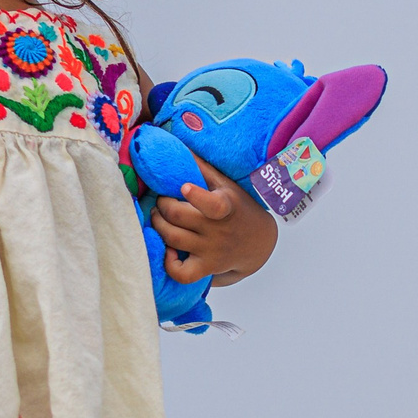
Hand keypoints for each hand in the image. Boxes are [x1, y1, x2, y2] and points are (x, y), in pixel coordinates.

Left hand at [153, 163, 277, 284]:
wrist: (260, 243)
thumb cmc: (237, 208)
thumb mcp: (225, 185)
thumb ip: (201, 167)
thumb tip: (176, 144)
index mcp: (226, 206)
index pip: (213, 205)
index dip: (196, 197)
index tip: (185, 188)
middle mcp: (218, 230)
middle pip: (177, 217)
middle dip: (161, 206)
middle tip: (160, 202)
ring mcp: (212, 251)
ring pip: (173, 239)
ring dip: (158, 226)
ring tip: (158, 218)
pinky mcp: (207, 268)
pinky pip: (182, 273)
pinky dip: (169, 264)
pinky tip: (169, 250)